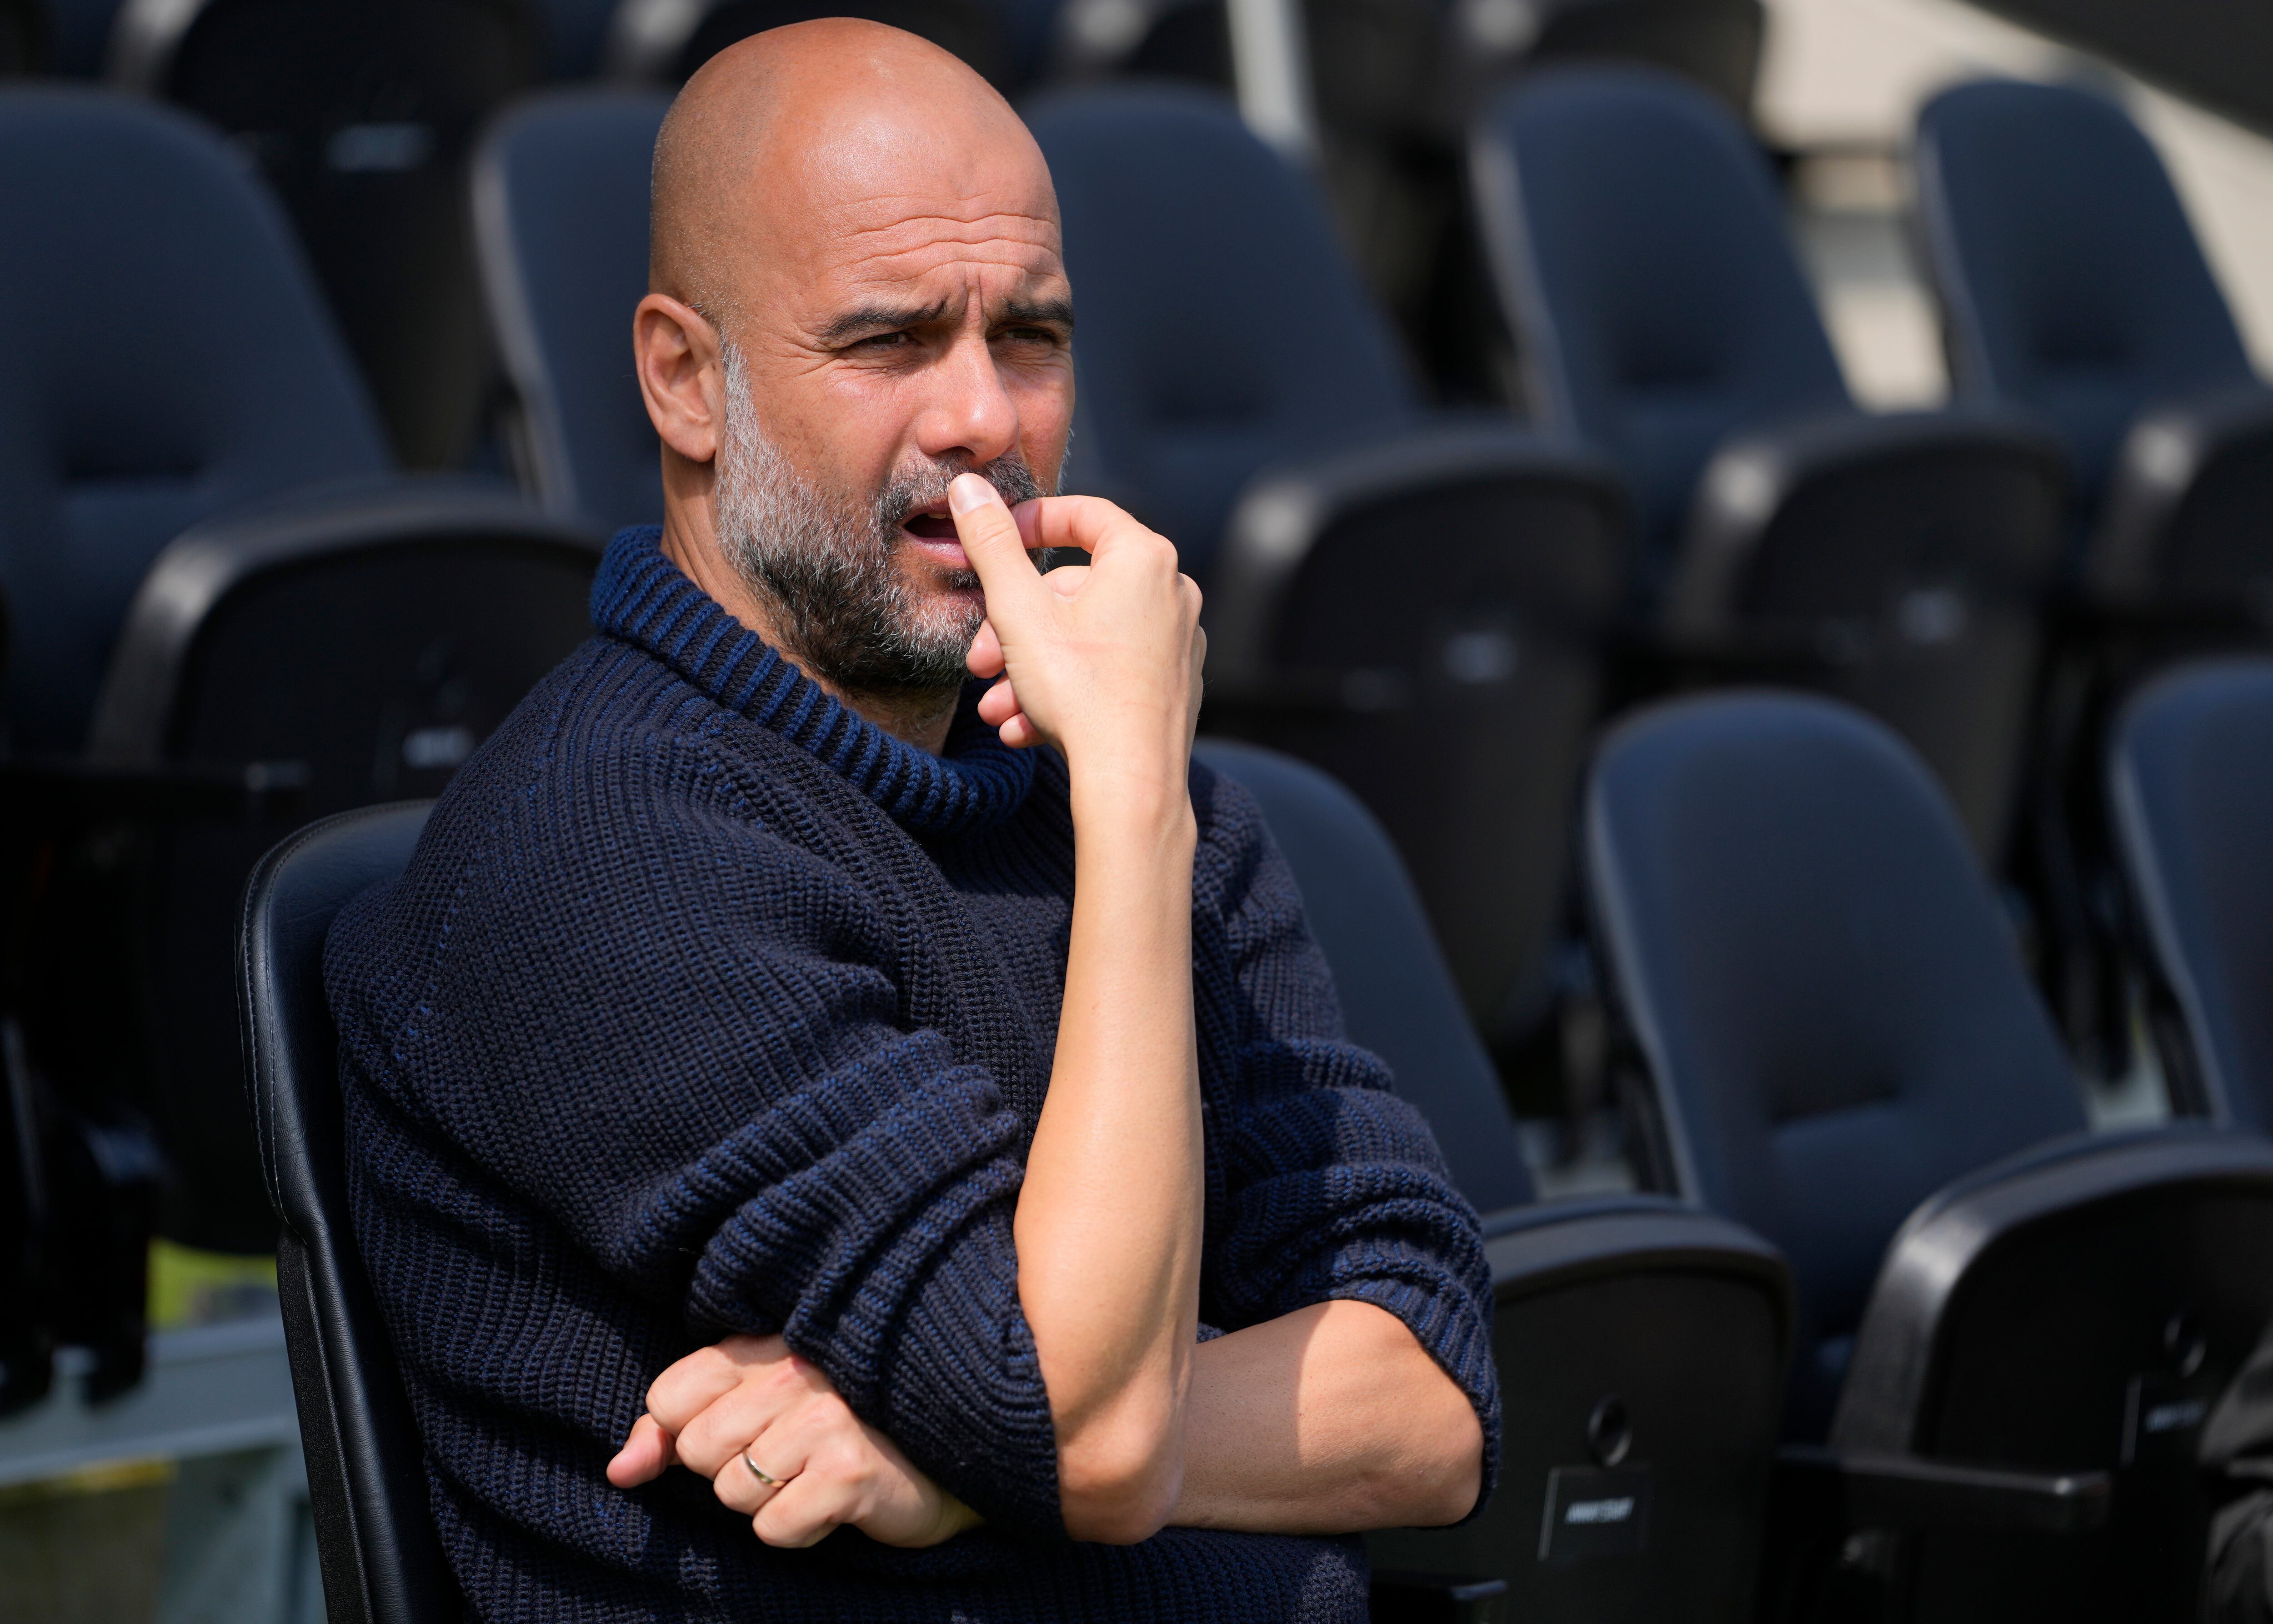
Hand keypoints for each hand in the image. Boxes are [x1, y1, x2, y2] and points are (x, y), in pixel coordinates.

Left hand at [606, 1335, 980, 1548]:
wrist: (947, 1458)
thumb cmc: (841, 1433)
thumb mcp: (756, 1413)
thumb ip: (677, 1432)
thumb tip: (618, 1470)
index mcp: (769, 1346)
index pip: (671, 1394)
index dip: (687, 1433)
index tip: (736, 1435)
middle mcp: (796, 1372)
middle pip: (698, 1450)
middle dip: (730, 1472)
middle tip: (788, 1460)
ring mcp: (826, 1418)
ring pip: (731, 1492)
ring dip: (766, 1503)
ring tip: (813, 1477)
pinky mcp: (850, 1471)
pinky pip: (773, 1528)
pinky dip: (798, 1531)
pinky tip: (833, 1505)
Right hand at [954, 477, 1204, 794]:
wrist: (1133, 786)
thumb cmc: (1081, 692)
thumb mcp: (1018, 611)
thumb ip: (991, 544)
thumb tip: (968, 486)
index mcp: (1145, 559)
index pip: (1084, 514)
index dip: (1031, 522)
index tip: (994, 543)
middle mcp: (1172, 594)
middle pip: (1074, 589)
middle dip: (1013, 627)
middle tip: (976, 661)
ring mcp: (1177, 644)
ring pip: (1084, 639)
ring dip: (1028, 668)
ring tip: (994, 706)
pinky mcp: (1172, 688)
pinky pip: (1107, 674)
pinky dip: (1063, 692)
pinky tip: (1024, 728)